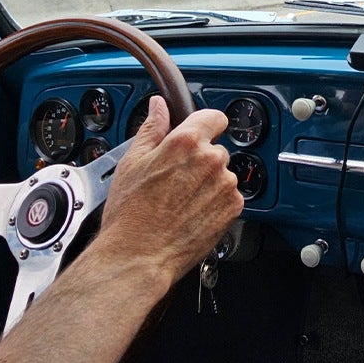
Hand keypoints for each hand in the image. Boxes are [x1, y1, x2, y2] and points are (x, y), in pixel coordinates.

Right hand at [98, 96, 242, 283]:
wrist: (139, 255)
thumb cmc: (131, 213)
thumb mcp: (132, 162)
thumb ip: (152, 128)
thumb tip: (158, 106)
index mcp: (186, 142)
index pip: (214, 117)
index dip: (204, 125)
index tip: (198, 134)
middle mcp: (211, 160)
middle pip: (215, 149)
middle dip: (199, 160)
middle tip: (175, 179)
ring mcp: (225, 185)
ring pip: (222, 174)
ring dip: (208, 182)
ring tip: (181, 201)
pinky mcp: (233, 208)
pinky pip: (229, 196)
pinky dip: (215, 202)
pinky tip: (192, 213)